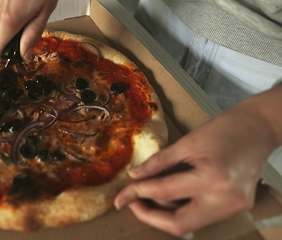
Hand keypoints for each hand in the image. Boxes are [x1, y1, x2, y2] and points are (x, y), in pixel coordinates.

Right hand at [0, 0, 57, 60]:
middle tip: (32, 15)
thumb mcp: (45, 11)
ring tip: (28, 2)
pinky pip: (1, 3)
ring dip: (15, 12)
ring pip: (3, 14)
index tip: (8, 57)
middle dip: (16, 26)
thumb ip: (32, 35)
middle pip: (3, 29)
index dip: (1, 56)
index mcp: (10, 18)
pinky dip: (11, 2)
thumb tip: (25, 54)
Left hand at [114, 86, 281, 235]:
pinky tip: (170, 196)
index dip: (136, 194)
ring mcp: (234, 207)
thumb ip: (159, 162)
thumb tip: (135, 177)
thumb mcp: (187, 142)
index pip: (163, 192)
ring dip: (164, 214)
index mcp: (212, 178)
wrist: (260, 128)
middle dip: (150, 217)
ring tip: (149, 196)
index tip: (120, 197)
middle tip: (132, 203)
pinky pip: (201, 216)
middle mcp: (225, 199)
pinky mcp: (236, 207)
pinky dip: (181, 209)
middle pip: (178, 224)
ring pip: (189, 224)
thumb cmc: (226, 128)